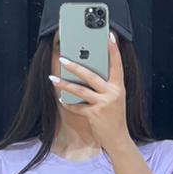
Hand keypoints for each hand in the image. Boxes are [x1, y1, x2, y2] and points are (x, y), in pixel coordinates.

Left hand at [51, 31, 128, 152]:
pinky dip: (69, 104)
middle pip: (91, 75)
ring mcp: (103, 104)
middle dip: (75, 66)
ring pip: (80, 90)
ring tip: (53, 79)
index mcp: (119, 86)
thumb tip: (88, 72)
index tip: (109, 35)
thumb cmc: (115, 116)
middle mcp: (112, 93)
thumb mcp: (115, 98)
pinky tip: (62, 100)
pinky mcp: (94, 115)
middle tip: (63, 58)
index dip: (113, 49)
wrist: (118, 138)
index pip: (117, 64)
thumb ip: (106, 86)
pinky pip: (78, 106)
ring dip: (65, 84)